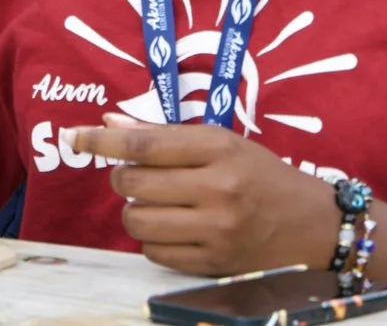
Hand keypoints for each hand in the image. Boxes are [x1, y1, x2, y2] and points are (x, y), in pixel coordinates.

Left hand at [68, 117, 339, 274]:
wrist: (313, 225)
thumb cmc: (261, 174)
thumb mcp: (220, 142)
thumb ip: (163, 135)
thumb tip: (108, 123)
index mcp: (218, 149)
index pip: (143, 144)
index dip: (101, 141)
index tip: (73, 136)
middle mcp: (218, 189)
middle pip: (133, 184)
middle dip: (123, 178)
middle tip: (137, 175)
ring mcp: (216, 231)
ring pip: (137, 221)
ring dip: (135, 210)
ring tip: (156, 203)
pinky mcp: (214, 263)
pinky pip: (154, 252)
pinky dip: (152, 239)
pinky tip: (172, 227)